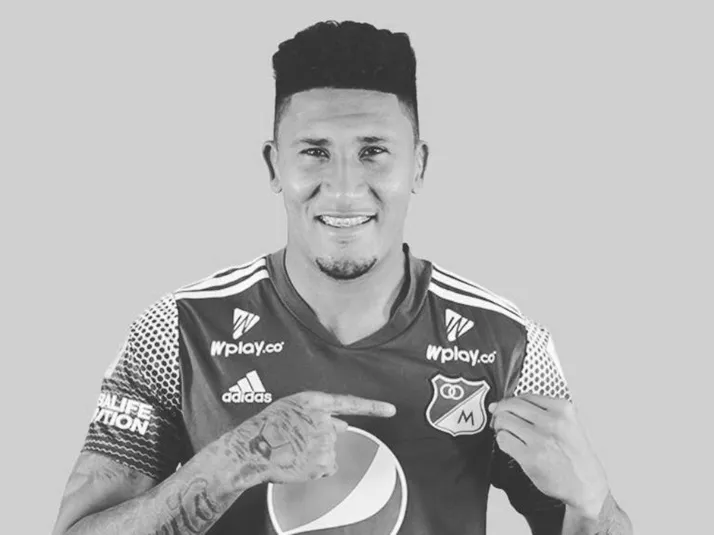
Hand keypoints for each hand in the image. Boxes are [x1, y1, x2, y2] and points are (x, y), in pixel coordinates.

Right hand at [237, 391, 395, 483]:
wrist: (250, 449)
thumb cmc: (267, 427)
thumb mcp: (292, 409)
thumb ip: (319, 412)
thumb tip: (342, 423)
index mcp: (314, 401)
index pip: (351, 403)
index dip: (374, 407)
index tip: (391, 410)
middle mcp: (324, 420)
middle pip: (333, 432)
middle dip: (319, 438)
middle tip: (295, 441)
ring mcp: (324, 442)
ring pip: (329, 451)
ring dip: (315, 454)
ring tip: (292, 450)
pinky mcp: (322, 462)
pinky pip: (326, 467)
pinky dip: (315, 469)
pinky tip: (298, 462)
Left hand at [489, 394, 608, 518]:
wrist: (585, 485)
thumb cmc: (574, 456)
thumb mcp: (567, 424)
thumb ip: (541, 411)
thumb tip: (501, 404)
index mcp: (562, 409)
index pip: (524, 396)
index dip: (510, 403)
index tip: (507, 410)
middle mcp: (552, 421)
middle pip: (510, 405)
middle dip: (500, 412)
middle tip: (499, 422)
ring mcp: (541, 439)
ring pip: (503, 420)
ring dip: (499, 427)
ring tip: (507, 434)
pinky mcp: (530, 457)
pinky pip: (503, 439)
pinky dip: (502, 441)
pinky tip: (511, 447)